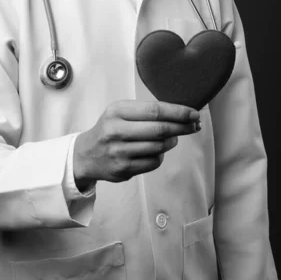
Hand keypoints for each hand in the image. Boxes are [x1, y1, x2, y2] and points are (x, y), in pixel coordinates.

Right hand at [73, 99, 199, 189]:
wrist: (86, 154)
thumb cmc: (109, 128)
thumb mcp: (120, 112)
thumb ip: (145, 112)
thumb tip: (180, 114)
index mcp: (117, 112)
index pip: (154, 110)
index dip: (178, 112)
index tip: (194, 113)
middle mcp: (117, 131)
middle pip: (160, 129)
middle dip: (182, 127)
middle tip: (195, 125)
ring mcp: (120, 152)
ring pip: (159, 147)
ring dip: (172, 141)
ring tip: (174, 137)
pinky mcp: (123, 169)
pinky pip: (153, 162)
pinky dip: (161, 154)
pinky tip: (158, 149)